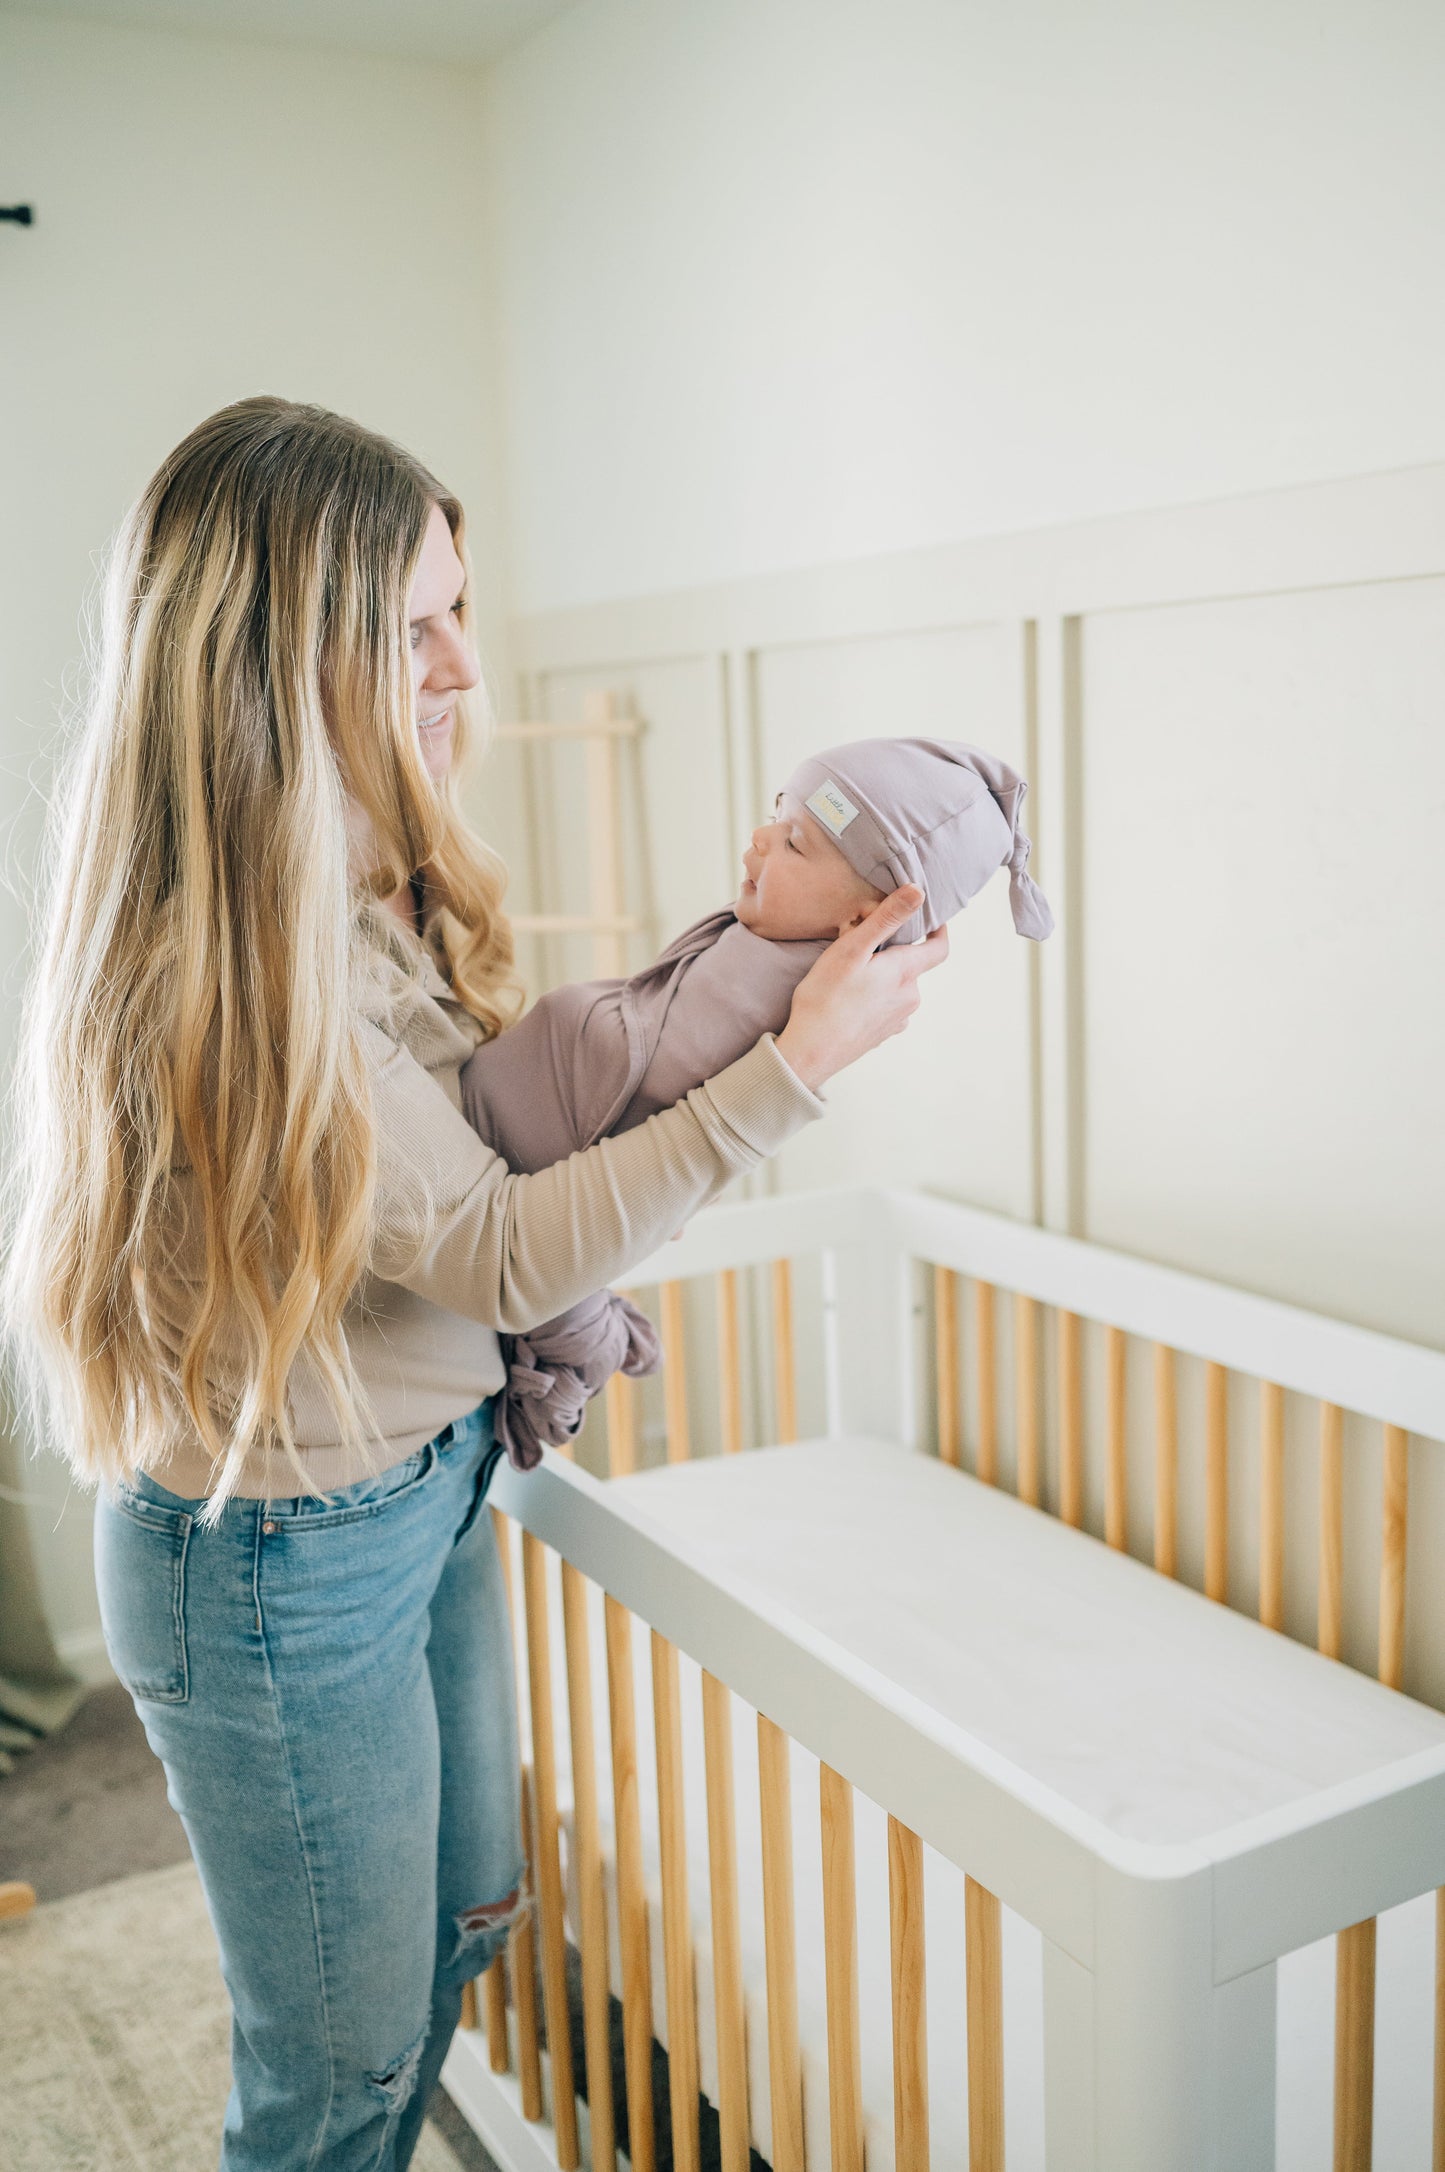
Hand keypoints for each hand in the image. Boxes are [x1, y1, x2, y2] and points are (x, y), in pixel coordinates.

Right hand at [774, 886, 947, 1093]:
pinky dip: (875, 997)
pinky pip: (887, 1006)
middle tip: (863, 942)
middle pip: (913, 965)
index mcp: (905, 973)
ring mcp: (898, 1019)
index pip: (939, 948)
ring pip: (899, 986)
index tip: (929, 917)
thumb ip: (887, 919)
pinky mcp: (884, 1034)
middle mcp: (910, 997)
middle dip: (894, 951)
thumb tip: (918, 892)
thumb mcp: (852, 949)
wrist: (810, 1052)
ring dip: (883, 975)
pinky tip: (851, 998)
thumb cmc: (825, 998)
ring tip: (851, 972)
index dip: (939, 930)